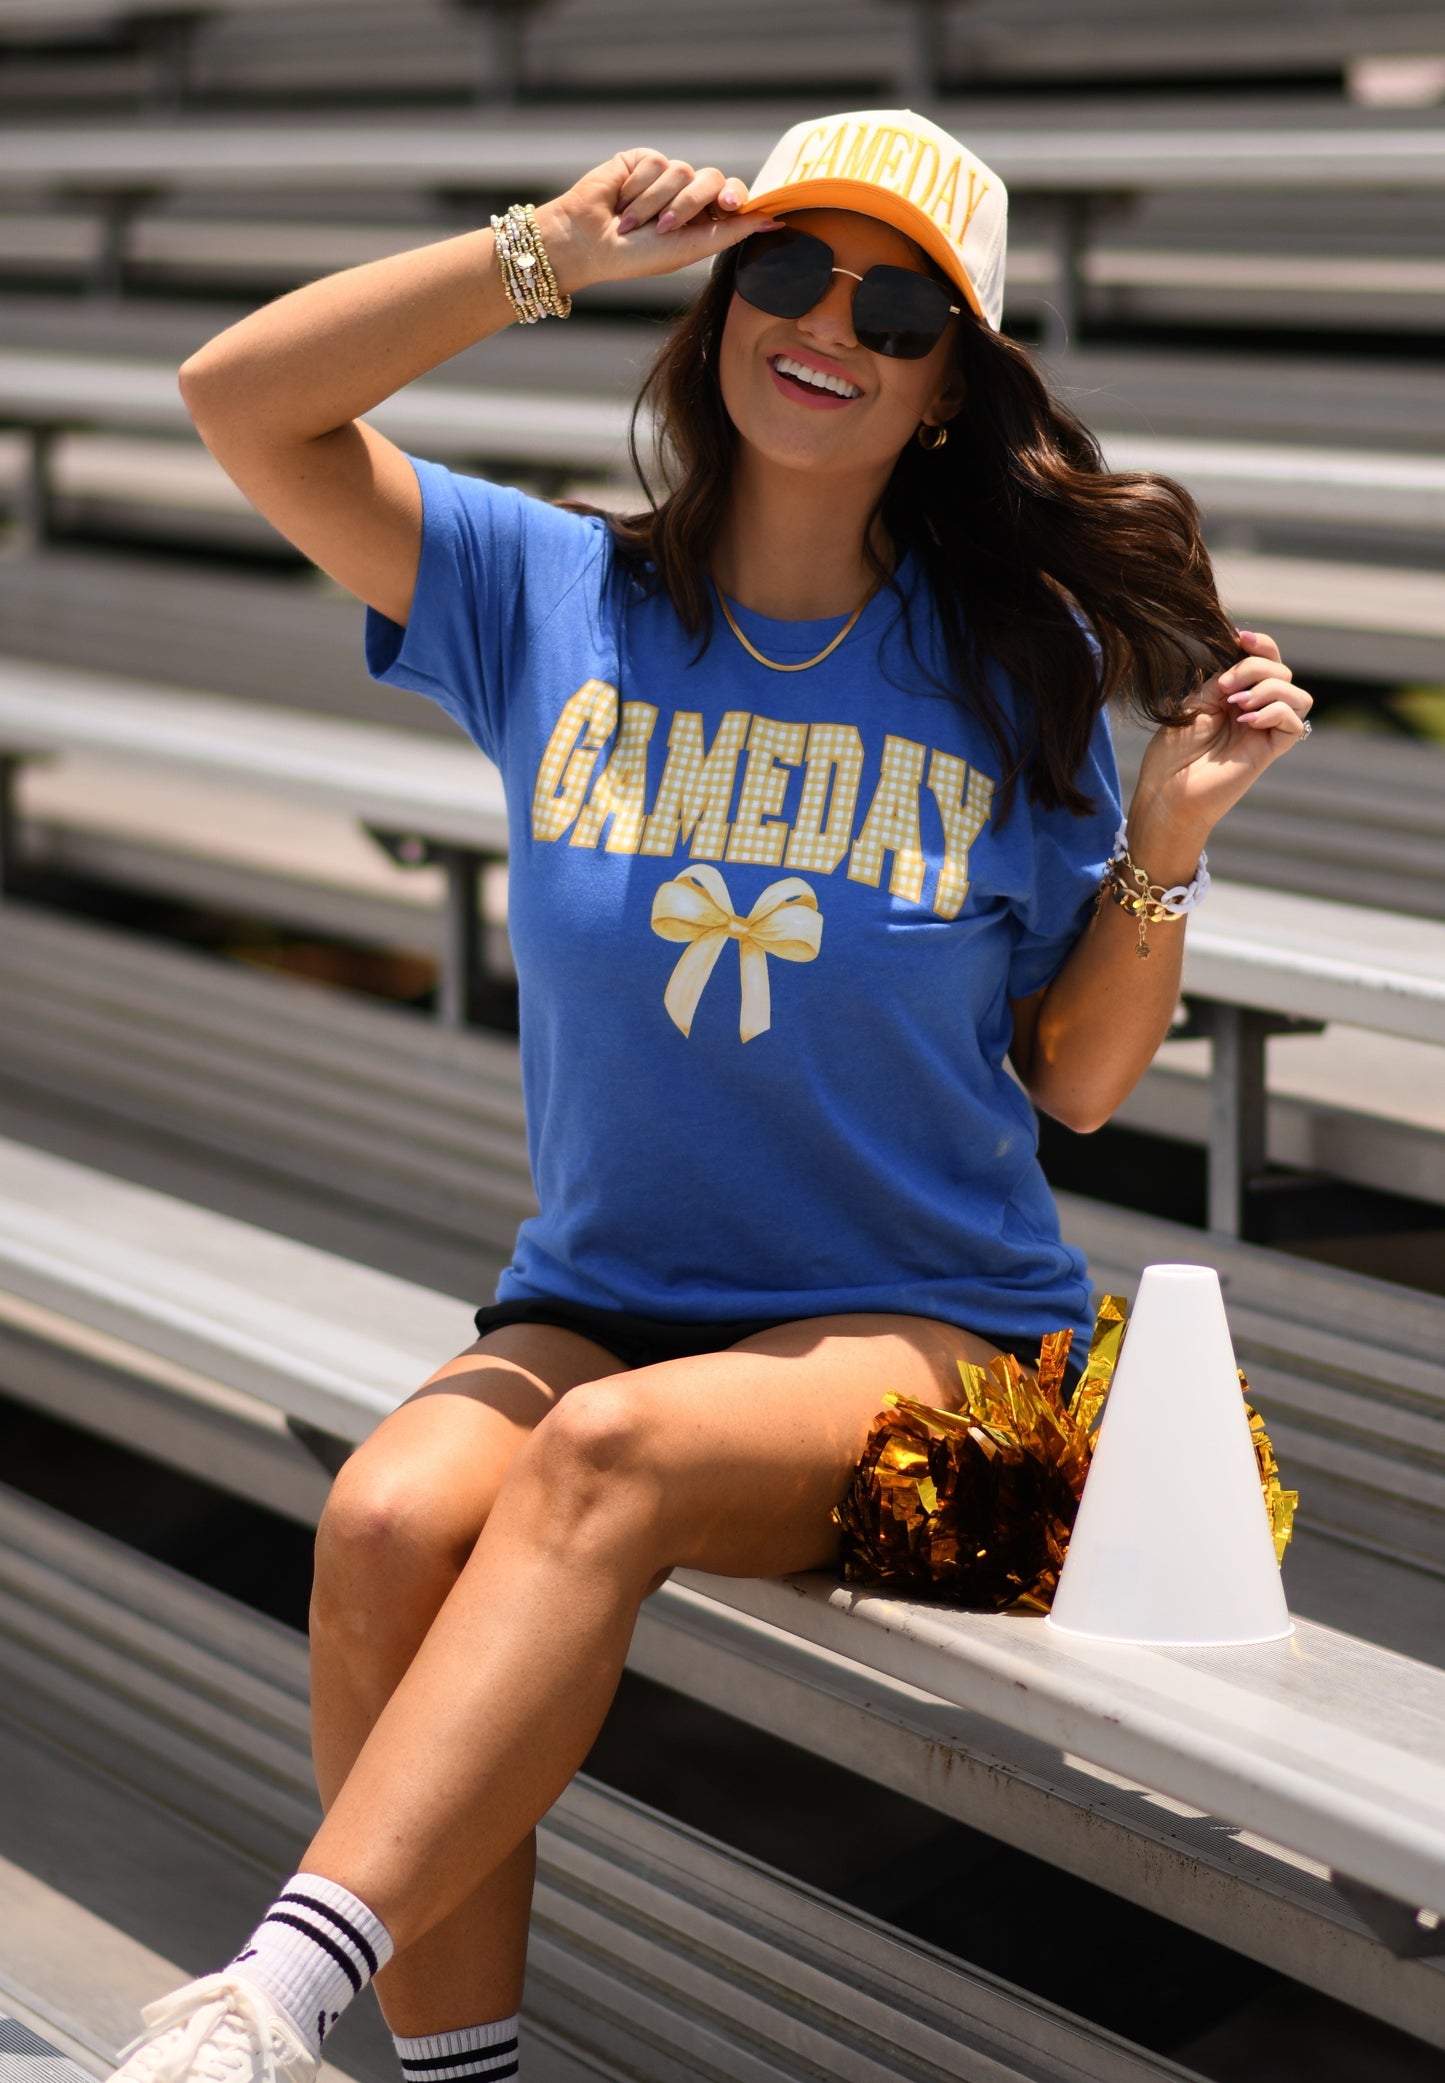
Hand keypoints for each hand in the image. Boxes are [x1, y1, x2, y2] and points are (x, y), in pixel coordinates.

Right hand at [534, 150, 780, 296]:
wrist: (588, 242)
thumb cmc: (636, 256)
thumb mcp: (687, 249)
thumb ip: (729, 233)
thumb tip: (772, 219)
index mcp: (701, 221)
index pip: (732, 197)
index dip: (734, 199)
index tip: (729, 208)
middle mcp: (686, 196)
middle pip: (711, 178)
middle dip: (689, 203)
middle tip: (665, 227)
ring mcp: (664, 176)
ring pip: (681, 171)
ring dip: (655, 203)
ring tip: (631, 223)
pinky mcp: (642, 161)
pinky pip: (655, 162)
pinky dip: (638, 188)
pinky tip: (621, 203)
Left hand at [1130, 630, 1313, 857]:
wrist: (1166, 791)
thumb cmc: (1173, 751)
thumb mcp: (1196, 702)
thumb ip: (1224, 678)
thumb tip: (1246, 654)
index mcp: (1236, 697)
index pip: (1267, 661)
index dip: (1261, 645)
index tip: (1239, 637)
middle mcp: (1256, 712)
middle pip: (1283, 673)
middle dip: (1255, 668)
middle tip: (1224, 689)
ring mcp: (1265, 731)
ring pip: (1299, 695)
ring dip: (1269, 689)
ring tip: (1236, 705)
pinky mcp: (1271, 751)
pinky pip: (1295, 722)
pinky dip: (1274, 711)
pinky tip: (1245, 721)